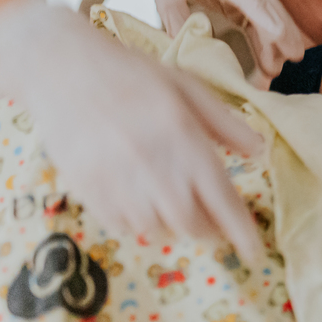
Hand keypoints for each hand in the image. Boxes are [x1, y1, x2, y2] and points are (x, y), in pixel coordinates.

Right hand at [0, 0, 263, 259]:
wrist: (61, 68)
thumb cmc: (132, 74)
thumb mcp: (187, 87)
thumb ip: (225, 123)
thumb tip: (260, 151)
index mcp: (183, 136)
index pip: (220, 197)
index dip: (240, 230)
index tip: (255, 253)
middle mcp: (151, 163)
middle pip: (190, 222)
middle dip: (208, 228)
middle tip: (214, 219)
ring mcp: (116, 179)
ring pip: (156, 228)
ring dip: (173, 224)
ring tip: (175, 201)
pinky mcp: (86, 189)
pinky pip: (122, 225)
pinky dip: (139, 222)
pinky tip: (142, 198)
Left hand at [137, 0, 304, 76]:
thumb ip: (171, 8)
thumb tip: (180, 38)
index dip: (264, 13)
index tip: (279, 32)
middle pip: (269, 8)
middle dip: (284, 32)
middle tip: (294, 56)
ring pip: (270, 20)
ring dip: (277, 44)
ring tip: (275, 72)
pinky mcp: (242, 8)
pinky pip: (259, 28)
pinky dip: (266, 47)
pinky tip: (268, 66)